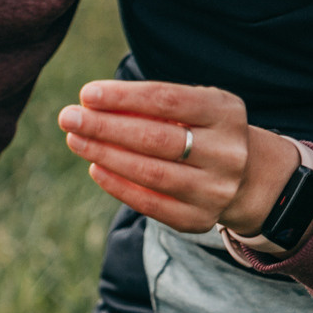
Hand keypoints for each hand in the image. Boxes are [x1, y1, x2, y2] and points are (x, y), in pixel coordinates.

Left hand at [58, 81, 299, 236]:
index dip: (125, 97)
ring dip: (105, 155)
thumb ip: (150, 106)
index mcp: (226, 113)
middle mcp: (226, 152)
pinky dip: (117, 185)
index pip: (169, 100)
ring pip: (150, 173)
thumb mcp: (191, 109)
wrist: (244, 177)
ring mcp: (214, 189)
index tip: (87, 93)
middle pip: (156, 138)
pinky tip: (94, 167)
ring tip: (75, 140)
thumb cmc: (202, 132)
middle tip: (68, 117)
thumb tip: (91, 103)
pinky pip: (150, 204)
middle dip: (106, 127)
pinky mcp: (197, 219)